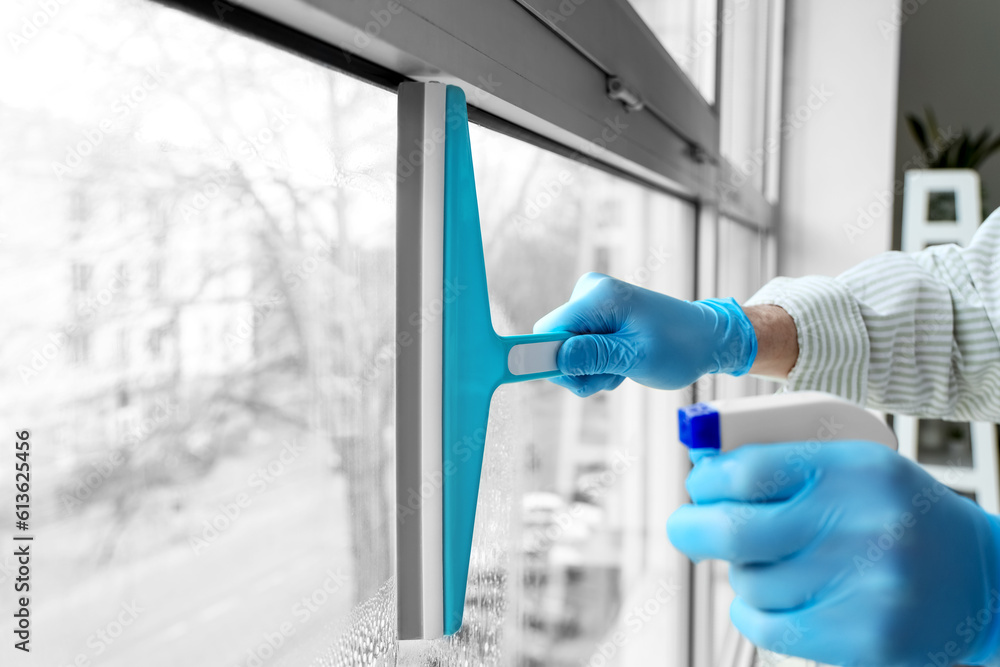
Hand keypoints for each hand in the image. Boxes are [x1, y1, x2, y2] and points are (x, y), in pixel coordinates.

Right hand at [532, 272, 756, 395]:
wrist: (706, 338)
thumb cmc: (681, 346)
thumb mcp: (636, 357)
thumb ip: (593, 356)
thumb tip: (554, 359)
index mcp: (598, 296)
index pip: (548, 330)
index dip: (549, 358)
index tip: (568, 378)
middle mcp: (590, 293)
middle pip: (555, 343)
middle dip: (579, 368)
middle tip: (613, 375)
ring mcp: (592, 304)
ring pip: (566, 350)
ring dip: (592, 369)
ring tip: (623, 368)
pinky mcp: (596, 317)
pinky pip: (579, 348)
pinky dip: (598, 363)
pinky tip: (622, 362)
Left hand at [667, 441, 999, 666]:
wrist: (985, 586)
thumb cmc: (903, 520)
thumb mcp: (859, 470)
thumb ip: (788, 467)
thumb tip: (704, 470)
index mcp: (859, 470)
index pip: (750, 468)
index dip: (707, 479)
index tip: (699, 485)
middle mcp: (864, 525)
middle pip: (734, 529)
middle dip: (691, 527)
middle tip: (686, 526)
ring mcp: (866, 588)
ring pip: (748, 580)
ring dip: (741, 571)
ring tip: (772, 564)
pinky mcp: (865, 640)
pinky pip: (766, 625)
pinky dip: (751, 611)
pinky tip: (769, 600)